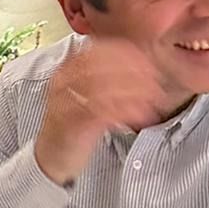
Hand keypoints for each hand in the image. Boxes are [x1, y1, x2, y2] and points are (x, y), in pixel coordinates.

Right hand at [35, 39, 166, 185]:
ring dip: (134, 93)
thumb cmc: (75, 124)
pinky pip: (102, 113)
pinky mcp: (71, 126)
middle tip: (155, 83)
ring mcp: (64, 103)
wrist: (53, 157)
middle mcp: (62, 83)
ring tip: (153, 100)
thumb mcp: (88, 95)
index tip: (148, 62)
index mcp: (66, 70)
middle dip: (134, 74)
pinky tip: (141, 116)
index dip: (126, 54)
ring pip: (104, 89)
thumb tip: (143, 67)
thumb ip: (107, 79)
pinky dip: (125, 112)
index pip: (98, 51)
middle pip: (102, 68)